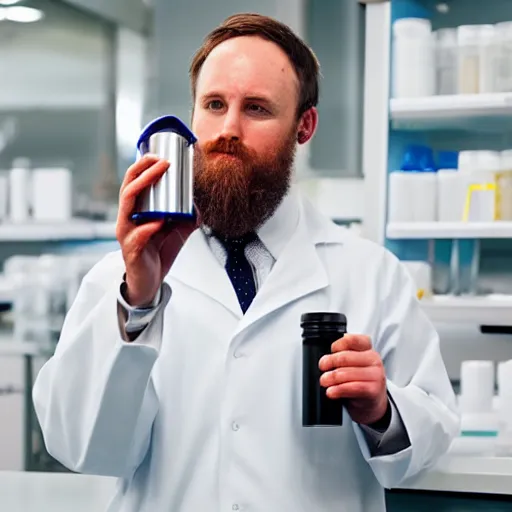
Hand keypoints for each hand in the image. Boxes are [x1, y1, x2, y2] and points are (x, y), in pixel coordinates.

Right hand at [116, 154, 195, 306]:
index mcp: (135, 212)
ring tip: (157, 177)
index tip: (160, 156)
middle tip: (161, 162)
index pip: (134, 184)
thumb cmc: (158, 253)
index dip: (143, 167)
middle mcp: (127, 220)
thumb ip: (186, 218)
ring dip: (142, 188)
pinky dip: (147, 228)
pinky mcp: (131, 252)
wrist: (149, 283)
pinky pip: (136, 237)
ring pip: (127, 207)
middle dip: (143, 172)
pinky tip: (158, 222)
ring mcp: (127, 235)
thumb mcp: (177, 232)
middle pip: (128, 189)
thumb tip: (200, 207)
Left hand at [318, 334, 387, 425]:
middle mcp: (374, 359)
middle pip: (345, 357)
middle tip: (322, 367)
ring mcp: (375, 375)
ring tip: (324, 381)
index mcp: (368, 348)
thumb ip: (343, 355)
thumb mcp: (353, 364)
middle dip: (329, 362)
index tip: (331, 350)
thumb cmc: (359, 380)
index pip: (351, 340)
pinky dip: (338, 390)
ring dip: (330, 377)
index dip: (337, 344)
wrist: (373, 402)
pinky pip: (351, 388)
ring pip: (345, 373)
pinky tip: (331, 391)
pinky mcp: (373, 390)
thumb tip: (324, 358)